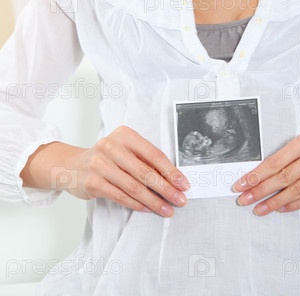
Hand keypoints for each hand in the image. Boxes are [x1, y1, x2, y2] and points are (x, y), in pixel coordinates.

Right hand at [60, 126, 189, 216]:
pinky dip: (137, 204)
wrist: (71, 166)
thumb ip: (144, 160)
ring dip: (154, 201)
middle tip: (180, 200)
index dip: (171, 171)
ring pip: (134, 187)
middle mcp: (111, 146)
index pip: (153, 154)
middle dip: (166, 189)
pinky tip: (148, 209)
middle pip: (145, 172)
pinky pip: (121, 196)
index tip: (183, 183)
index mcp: (125, 135)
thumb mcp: (125, 150)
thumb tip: (172, 178)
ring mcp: (100, 164)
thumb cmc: (106, 158)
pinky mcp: (93, 182)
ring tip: (167, 209)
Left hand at [232, 132, 299, 215]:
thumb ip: (289, 161)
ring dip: (273, 201)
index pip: (276, 160)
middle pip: (283, 175)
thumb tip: (257, 178)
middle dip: (260, 189)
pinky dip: (292, 205)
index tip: (241, 183)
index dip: (256, 173)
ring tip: (258, 209)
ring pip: (295, 189)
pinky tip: (279, 208)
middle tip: (244, 199)